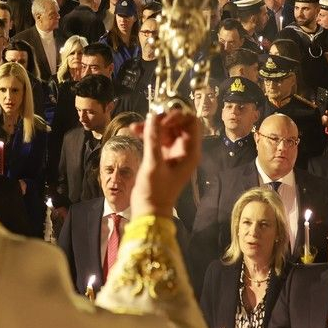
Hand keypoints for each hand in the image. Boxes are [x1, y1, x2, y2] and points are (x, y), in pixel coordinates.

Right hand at [130, 105, 199, 219]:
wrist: (149, 211)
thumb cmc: (155, 192)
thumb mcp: (153, 165)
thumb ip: (153, 139)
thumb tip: (152, 116)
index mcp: (190, 152)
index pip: (192, 123)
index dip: (179, 116)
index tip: (162, 119)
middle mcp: (185, 150)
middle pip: (179, 123)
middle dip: (163, 119)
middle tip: (149, 120)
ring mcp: (174, 152)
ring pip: (166, 129)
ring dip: (152, 125)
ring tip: (136, 127)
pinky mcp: (163, 155)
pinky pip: (158, 137)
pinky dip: (148, 133)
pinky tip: (135, 131)